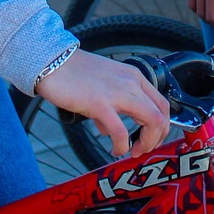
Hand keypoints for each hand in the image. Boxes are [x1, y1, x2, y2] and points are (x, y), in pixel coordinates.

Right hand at [36, 50, 172, 156]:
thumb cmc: (73, 73)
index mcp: (134, 77)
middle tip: (142, 149)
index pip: (161, 104)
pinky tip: (114, 150)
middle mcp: (131, 82)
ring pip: (151, 121)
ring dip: (146, 143)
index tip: (150, 139)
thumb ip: (111, 105)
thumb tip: (108, 129)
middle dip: (156, 138)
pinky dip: (122, 146)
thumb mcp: (102, 85)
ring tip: (132, 152)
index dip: (161, 126)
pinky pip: (121, 132)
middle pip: (161, 115)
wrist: (52, 61)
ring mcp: (118, 92)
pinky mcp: (100, 104)